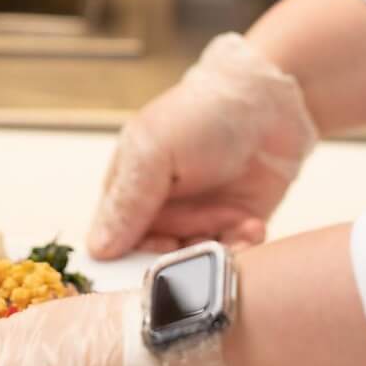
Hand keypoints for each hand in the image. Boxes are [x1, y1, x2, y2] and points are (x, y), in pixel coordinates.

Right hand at [89, 33, 317, 260]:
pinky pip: (233, 257)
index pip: (115, 247)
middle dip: (184, 254)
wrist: (268, 100)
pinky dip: (243, 249)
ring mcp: (199, 221)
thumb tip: (97, 250)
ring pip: (197, 265)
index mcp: (129, 192)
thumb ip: (128, 201)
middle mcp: (161, 212)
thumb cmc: (202, 113)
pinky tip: (253, 225)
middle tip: (205, 233)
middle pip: (158, 263)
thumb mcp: (155, 150)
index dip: (135, 258)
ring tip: (238, 223)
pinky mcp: (235, 227)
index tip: (162, 248)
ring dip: (217, 251)